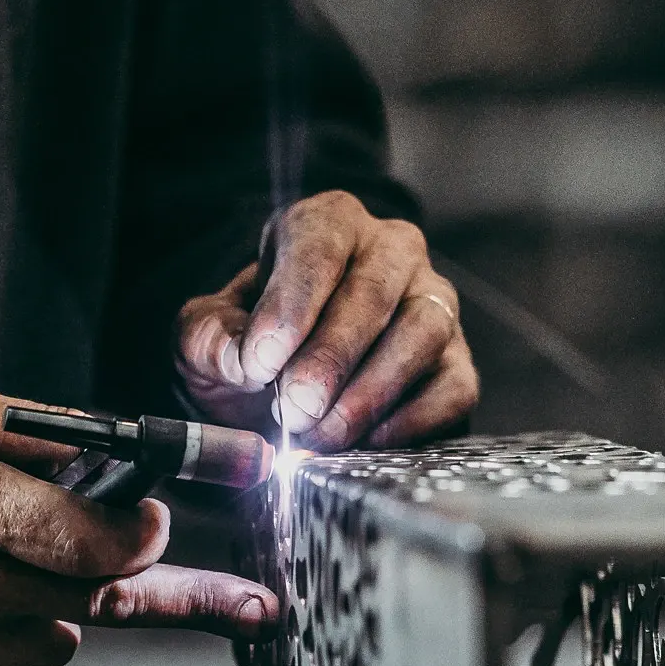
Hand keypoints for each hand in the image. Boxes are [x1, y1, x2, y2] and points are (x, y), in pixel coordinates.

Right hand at [0, 378, 279, 665]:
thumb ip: (38, 430)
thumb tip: (124, 453)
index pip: (81, 537)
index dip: (137, 536)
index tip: (153, 525)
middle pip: (84, 595)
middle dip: (111, 567)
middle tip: (122, 543)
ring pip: (56, 640)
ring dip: (57, 604)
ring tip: (7, 562)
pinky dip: (11, 637)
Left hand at [173, 191, 478, 449]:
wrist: (278, 388)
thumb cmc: (250, 345)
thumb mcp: (207, 333)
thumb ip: (209, 339)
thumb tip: (241, 359)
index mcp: (327, 223)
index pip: (318, 247)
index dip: (290, 306)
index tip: (260, 361)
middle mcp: (391, 251)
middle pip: (374, 292)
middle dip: (329, 356)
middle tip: (292, 407)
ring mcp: (433, 304)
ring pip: (421, 334)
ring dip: (368, 391)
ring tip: (319, 431)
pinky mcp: (457, 363)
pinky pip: (451, 387)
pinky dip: (409, 420)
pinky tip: (363, 441)